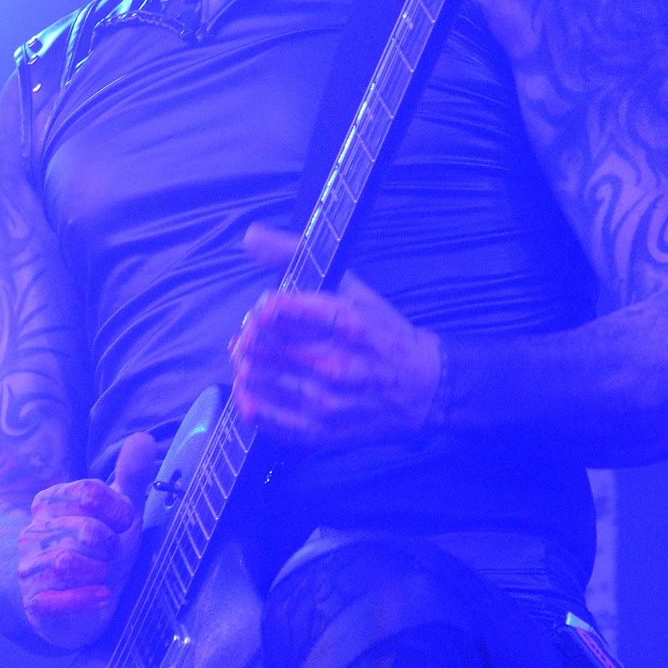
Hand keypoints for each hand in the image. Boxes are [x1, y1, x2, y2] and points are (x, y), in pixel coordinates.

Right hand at [16, 432, 159, 649]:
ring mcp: (30, 567)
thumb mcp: (120, 513)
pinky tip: (102, 595)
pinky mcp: (34, 602)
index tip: (124, 524)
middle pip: (84, 529)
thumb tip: (143, 437)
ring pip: (66, 561)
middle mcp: (33, 532)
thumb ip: (130, 476)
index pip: (89, 493)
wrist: (86, 604)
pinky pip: (55, 599)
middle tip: (112, 553)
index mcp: (50, 502)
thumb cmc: (102, 551)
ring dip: (99, 570)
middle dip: (110, 543)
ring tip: (104, 574)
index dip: (118, 510)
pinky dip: (85, 598)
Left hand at [230, 224, 441, 449]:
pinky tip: (245, 394)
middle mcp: (339, 362)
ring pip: (268, 382)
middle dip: (250, 338)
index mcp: (349, 322)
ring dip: (246, 368)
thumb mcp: (351, 287)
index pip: (286, 310)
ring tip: (243, 358)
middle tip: (247, 335)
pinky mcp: (325, 431)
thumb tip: (250, 236)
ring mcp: (331, 400)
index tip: (263, 310)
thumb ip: (298, 259)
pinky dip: (254, 408)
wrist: (424, 387)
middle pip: (271, 347)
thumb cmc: (383, 332)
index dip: (264, 310)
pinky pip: (277, 423)